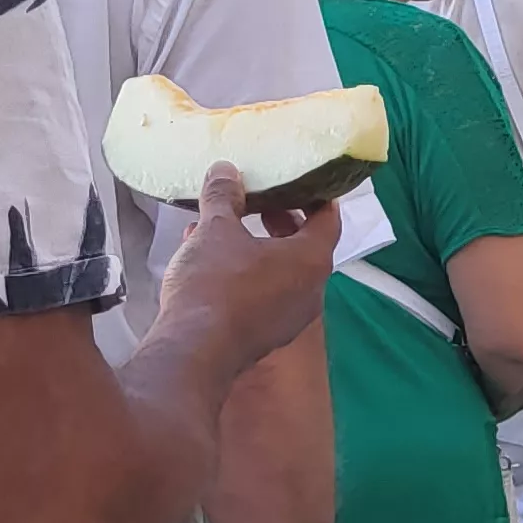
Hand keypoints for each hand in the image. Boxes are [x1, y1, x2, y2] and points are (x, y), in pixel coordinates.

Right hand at [154, 164, 344, 374]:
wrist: (194, 352)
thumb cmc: (215, 283)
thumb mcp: (216, 229)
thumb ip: (223, 196)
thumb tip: (225, 170)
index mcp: (312, 260)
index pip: (328, 218)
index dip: (316, 195)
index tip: (300, 179)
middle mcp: (310, 291)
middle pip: (304, 245)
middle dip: (281, 219)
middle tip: (259, 200)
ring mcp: (289, 318)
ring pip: (279, 271)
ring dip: (256, 247)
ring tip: (225, 226)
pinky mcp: (264, 336)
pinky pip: (262, 294)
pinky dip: (244, 273)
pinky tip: (207, 260)